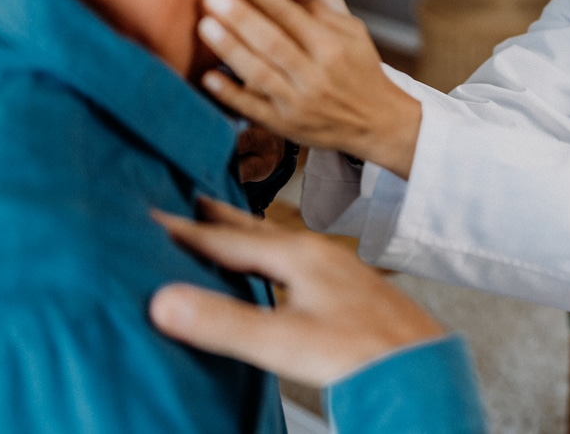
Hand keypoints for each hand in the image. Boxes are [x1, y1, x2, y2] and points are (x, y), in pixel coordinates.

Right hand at [148, 197, 444, 387]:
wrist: (420, 367)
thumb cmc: (362, 353)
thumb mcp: (284, 342)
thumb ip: (224, 323)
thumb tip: (163, 302)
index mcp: (298, 255)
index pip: (226, 239)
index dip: (184, 231)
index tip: (149, 216)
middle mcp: (316, 253)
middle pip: (253, 231)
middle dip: (216, 219)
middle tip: (182, 202)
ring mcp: (334, 268)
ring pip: (275, 244)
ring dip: (242, 236)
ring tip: (220, 231)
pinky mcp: (346, 287)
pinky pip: (294, 259)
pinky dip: (268, 257)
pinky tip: (272, 273)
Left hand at [196, 0, 420, 178]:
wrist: (377, 120)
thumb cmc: (357, 65)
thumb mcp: (348, 24)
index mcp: (332, 44)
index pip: (290, 13)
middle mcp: (316, 73)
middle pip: (272, 41)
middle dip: (239, 17)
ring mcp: (299, 101)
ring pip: (259, 73)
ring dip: (230, 49)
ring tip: (205, 25)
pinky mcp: (284, 124)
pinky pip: (252, 109)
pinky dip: (230, 93)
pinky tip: (209, 76)